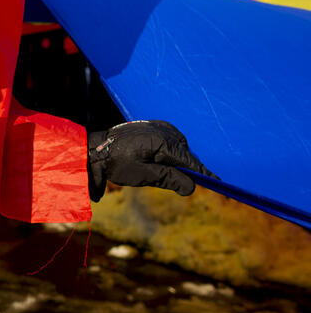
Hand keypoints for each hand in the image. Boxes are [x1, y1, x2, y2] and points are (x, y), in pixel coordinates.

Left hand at [87, 120, 213, 201]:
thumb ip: (169, 180)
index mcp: (161, 141)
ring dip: (176, 159)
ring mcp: (156, 125)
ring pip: (177, 146)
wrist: (95, 149)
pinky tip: (159, 158)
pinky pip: (169, 138)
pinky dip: (169, 149)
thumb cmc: (116, 163)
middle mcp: (162, 130)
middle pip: (185, 152)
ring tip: (161, 170)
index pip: (189, 160)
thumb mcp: (144, 176)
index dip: (203, 173)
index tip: (217, 183)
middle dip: (186, 167)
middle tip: (182, 182)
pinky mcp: (151, 125)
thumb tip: (192, 187)